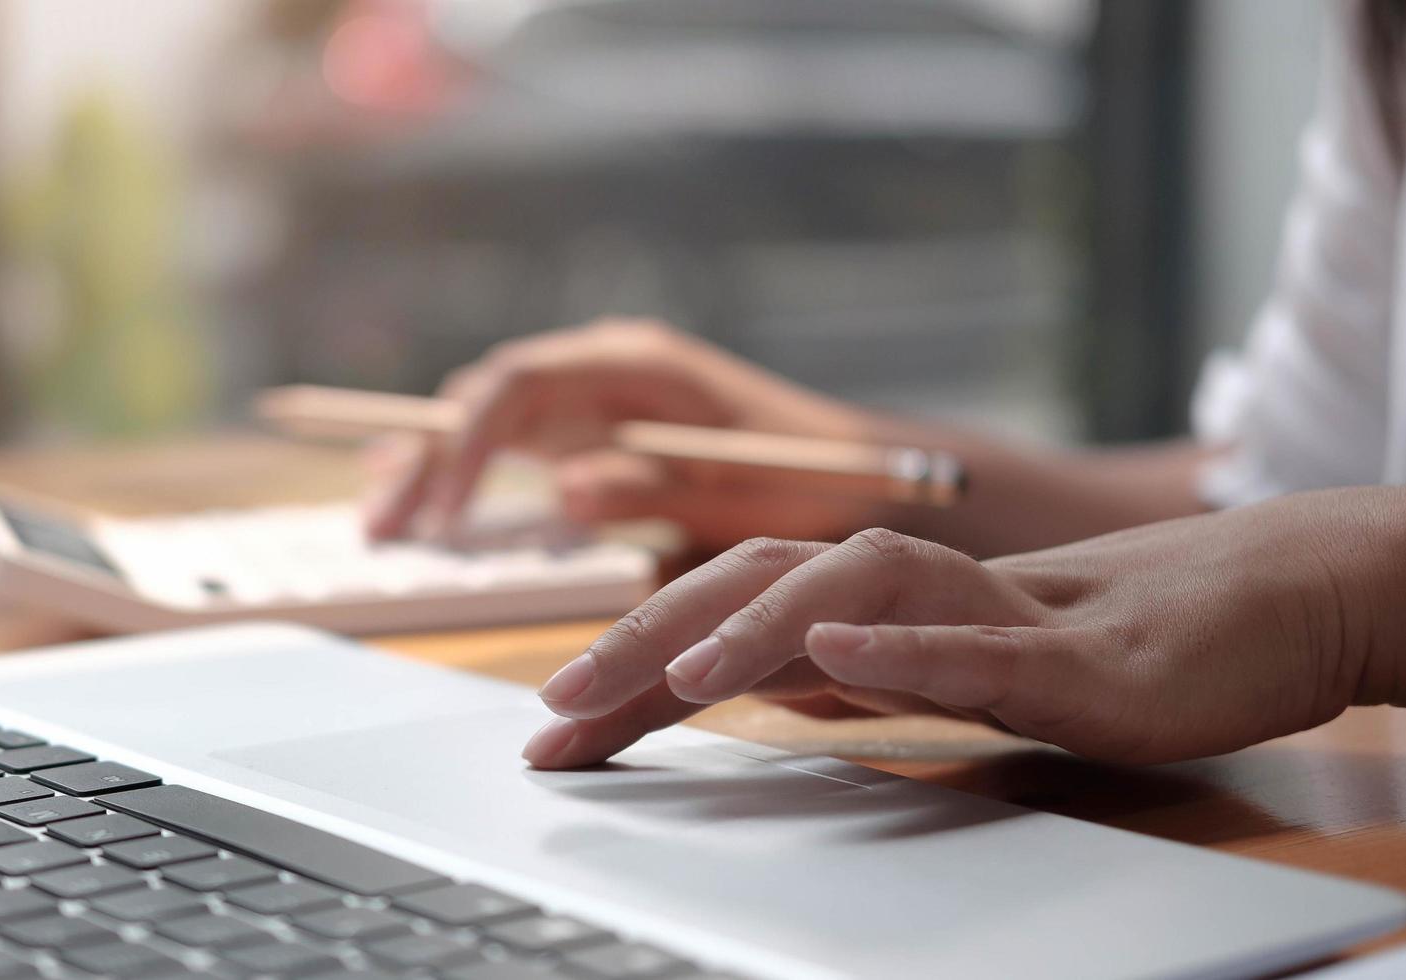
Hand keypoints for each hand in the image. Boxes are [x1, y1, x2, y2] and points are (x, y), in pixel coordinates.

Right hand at [362, 319, 888, 547]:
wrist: (865, 476)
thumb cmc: (812, 478)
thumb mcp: (737, 487)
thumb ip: (649, 483)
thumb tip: (565, 486)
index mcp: (633, 364)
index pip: (519, 384)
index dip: (467, 442)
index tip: (444, 510)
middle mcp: (600, 370)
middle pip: (483, 398)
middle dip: (426, 458)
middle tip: (383, 525)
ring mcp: (593, 401)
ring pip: (485, 421)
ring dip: (430, 468)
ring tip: (381, 523)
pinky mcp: (592, 436)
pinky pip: (510, 446)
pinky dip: (462, 474)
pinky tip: (418, 504)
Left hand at [521, 487, 1405, 767]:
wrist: (1230, 615)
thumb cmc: (1061, 646)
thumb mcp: (917, 672)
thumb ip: (823, 672)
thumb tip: (716, 684)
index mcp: (858, 602)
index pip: (720, 621)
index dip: (627, 669)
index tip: (551, 733)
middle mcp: (900, 590)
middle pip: (751, 586)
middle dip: (647, 642)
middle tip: (563, 705)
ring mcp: (979, 610)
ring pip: (849, 591)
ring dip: (755, 629)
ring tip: (681, 675)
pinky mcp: (1062, 652)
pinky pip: (973, 642)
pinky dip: (899, 645)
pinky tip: (834, 654)